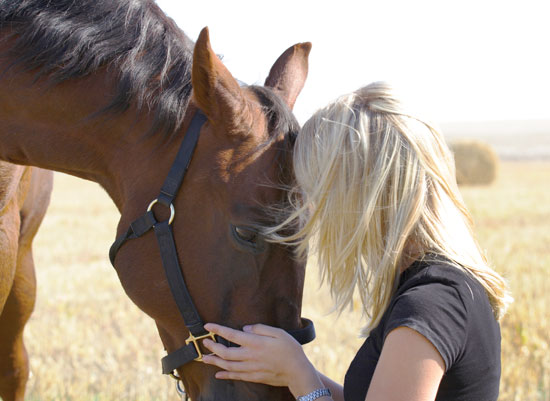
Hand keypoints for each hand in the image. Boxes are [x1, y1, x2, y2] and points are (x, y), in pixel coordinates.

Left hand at [202, 323, 321, 395]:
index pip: (232, 335)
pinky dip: (225, 375)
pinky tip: (218, 374)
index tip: (208, 326)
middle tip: (204, 343)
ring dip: (214, 362)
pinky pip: (236, 376)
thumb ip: (260, 329)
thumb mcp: (278, 332)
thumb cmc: (290, 349)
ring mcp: (251, 369)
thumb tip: (245, 327)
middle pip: (225, 353)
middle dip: (212, 347)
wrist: (298, 371)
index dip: (218, 330)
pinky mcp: (254, 377)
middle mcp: (250, 356)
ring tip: (204, 358)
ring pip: (228, 366)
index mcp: (255, 343)